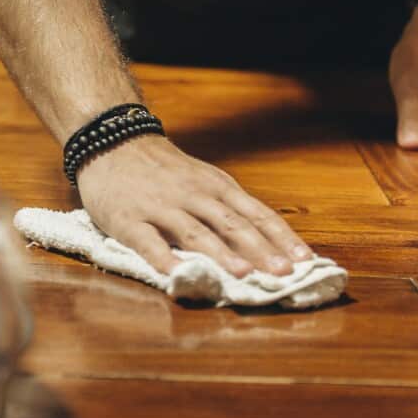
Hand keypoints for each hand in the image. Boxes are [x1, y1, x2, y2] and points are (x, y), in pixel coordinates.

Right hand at [75, 134, 312, 276]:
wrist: (112, 142)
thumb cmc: (162, 169)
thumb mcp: (202, 178)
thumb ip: (227, 207)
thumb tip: (264, 244)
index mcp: (217, 187)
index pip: (257, 214)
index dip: (281, 238)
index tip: (305, 261)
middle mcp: (194, 195)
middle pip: (232, 224)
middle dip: (260, 250)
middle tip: (282, 274)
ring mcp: (161, 207)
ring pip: (195, 232)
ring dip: (221, 253)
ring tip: (242, 274)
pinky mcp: (129, 220)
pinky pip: (148, 242)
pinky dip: (164, 259)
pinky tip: (178, 275)